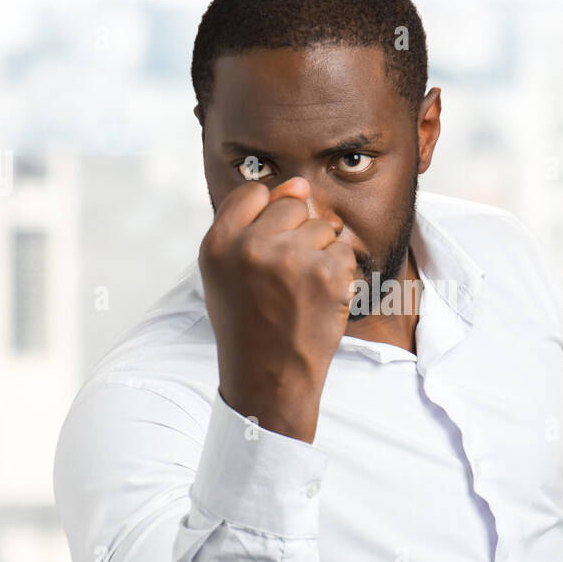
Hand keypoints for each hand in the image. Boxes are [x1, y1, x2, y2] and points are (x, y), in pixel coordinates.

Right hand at [198, 177, 356, 442]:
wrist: (268, 377)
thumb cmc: (248, 322)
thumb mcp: (226, 272)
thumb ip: (251, 223)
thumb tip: (299, 184)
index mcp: (219, 243)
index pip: (254, 193)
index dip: (268, 217)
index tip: (268, 247)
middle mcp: (251, 246)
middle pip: (293, 205)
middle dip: (297, 235)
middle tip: (285, 278)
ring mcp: (291, 259)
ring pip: (323, 227)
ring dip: (320, 255)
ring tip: (301, 291)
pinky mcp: (327, 274)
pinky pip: (343, 251)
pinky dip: (339, 274)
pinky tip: (319, 300)